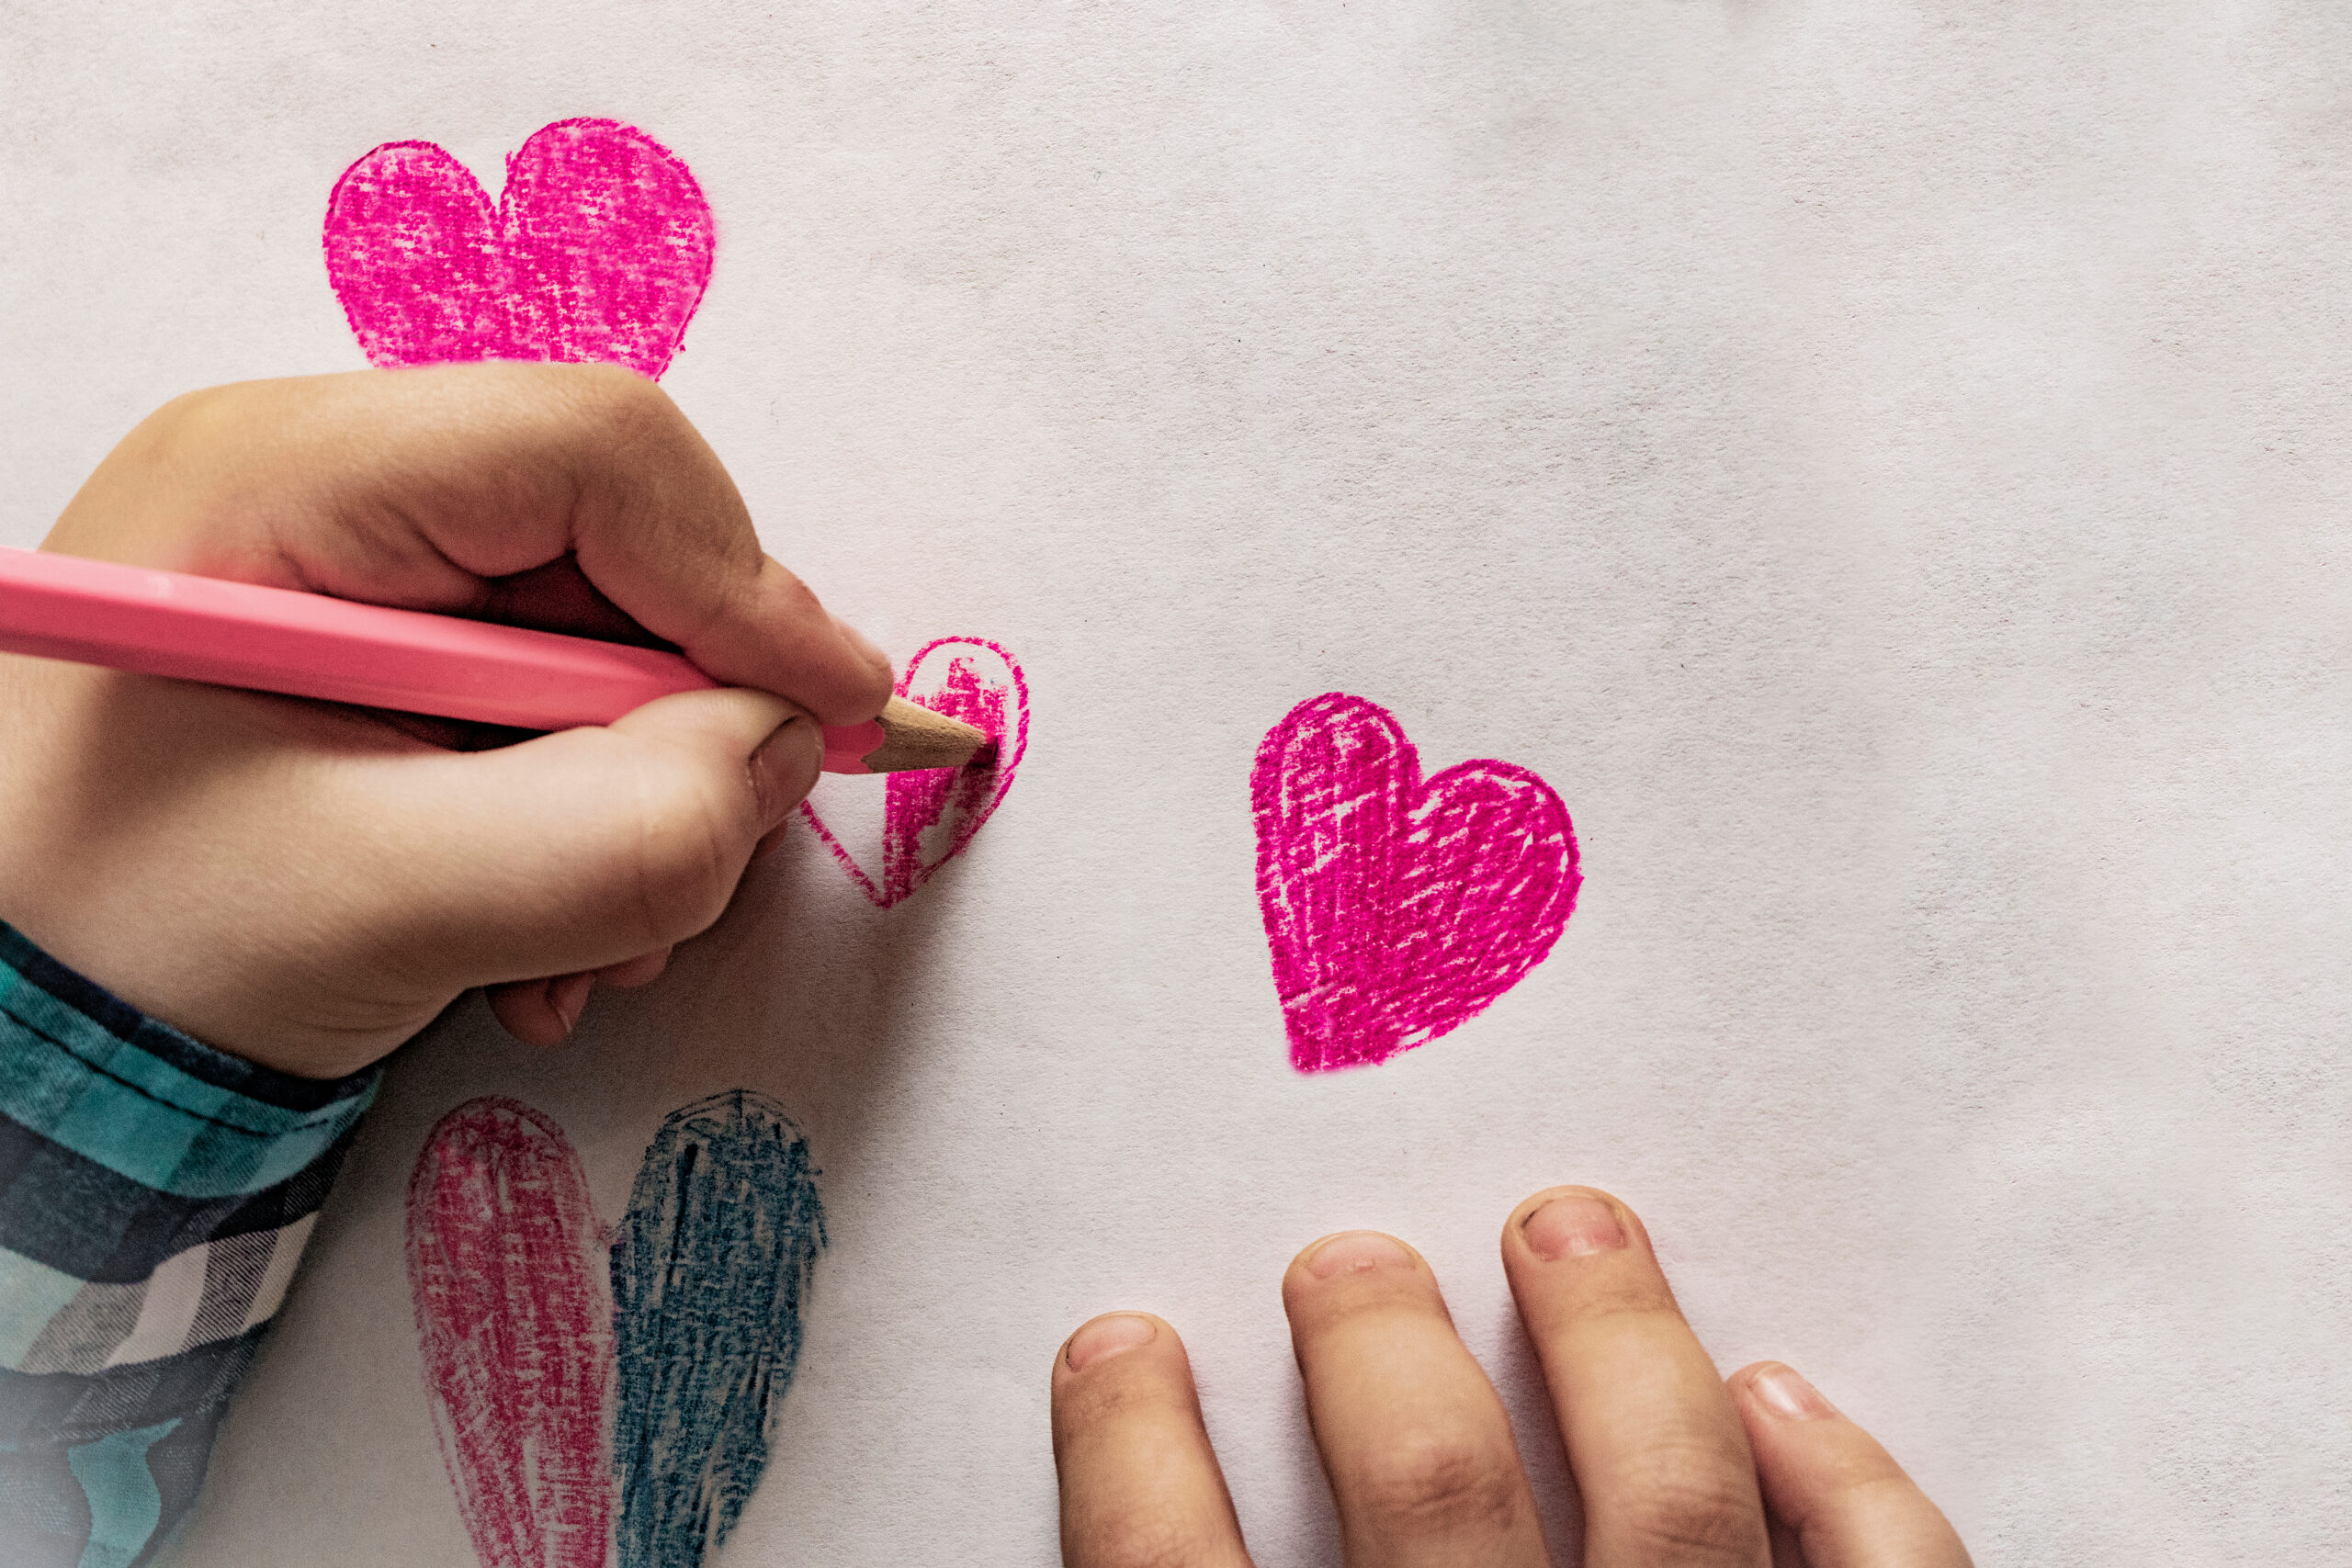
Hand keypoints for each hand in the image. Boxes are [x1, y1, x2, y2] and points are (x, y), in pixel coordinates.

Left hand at [0, 363, 890, 1076]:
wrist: (2, 1037)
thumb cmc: (129, 949)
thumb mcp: (391, 906)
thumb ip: (622, 833)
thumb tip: (786, 752)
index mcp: (286, 477)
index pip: (594, 448)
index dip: (744, 580)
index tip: (836, 719)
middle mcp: (329, 484)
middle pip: (622, 545)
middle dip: (685, 726)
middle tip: (688, 874)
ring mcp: (358, 565)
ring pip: (613, 639)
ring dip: (639, 805)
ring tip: (575, 951)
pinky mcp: (388, 646)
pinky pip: (562, 702)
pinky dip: (588, 825)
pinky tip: (532, 936)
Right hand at [1051, 1186, 1969, 1566]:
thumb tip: (1159, 1499)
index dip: (1132, 1466)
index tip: (1118, 1346)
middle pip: (1433, 1510)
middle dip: (1384, 1361)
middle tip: (1353, 1258)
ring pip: (1666, 1515)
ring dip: (1612, 1349)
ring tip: (1567, 1221)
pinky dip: (1851, 1493)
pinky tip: (1788, 1398)